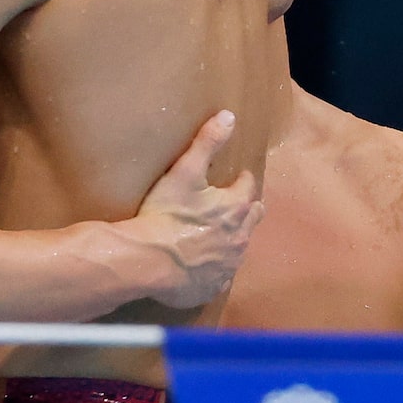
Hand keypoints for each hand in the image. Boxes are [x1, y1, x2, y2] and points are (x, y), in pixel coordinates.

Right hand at [126, 112, 261, 308]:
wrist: (148, 261)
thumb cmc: (166, 214)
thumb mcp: (184, 172)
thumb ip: (207, 143)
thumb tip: (229, 116)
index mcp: (236, 208)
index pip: (248, 187)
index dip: (241, 181)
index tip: (236, 178)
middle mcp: (240, 238)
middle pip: (254, 218)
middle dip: (248, 209)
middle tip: (237, 205)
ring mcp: (229, 265)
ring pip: (241, 248)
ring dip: (234, 239)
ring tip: (222, 235)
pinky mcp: (214, 286)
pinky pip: (221, 276)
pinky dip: (216, 268)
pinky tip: (206, 266)